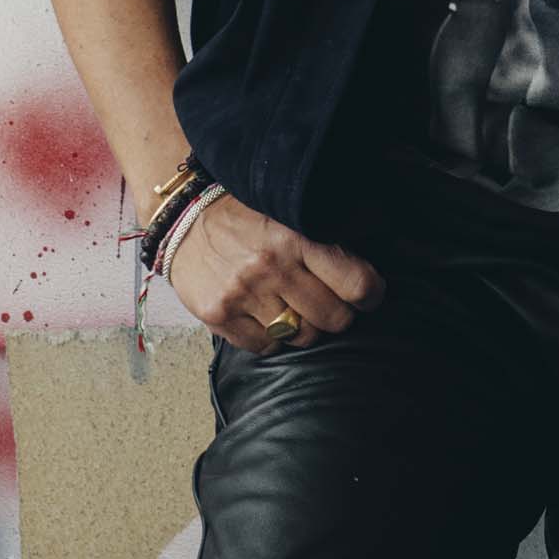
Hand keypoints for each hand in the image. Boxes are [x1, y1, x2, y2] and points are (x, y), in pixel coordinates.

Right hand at [164, 188, 384, 350]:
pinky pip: (266, 348)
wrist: (183, 217)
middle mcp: (271, 266)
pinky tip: (265, 314)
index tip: (366, 294)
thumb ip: (327, 235)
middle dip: (337, 314)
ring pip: (301, 337)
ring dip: (304, 327)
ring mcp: (244, 294)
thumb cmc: (245, 214)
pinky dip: (271, 337)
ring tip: (294, 307)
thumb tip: (374, 252)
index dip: (370, 295)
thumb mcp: (289, 211)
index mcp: (297, 236)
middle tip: (328, 302)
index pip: (358, 285)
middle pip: (334, 319)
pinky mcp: (220, 316)